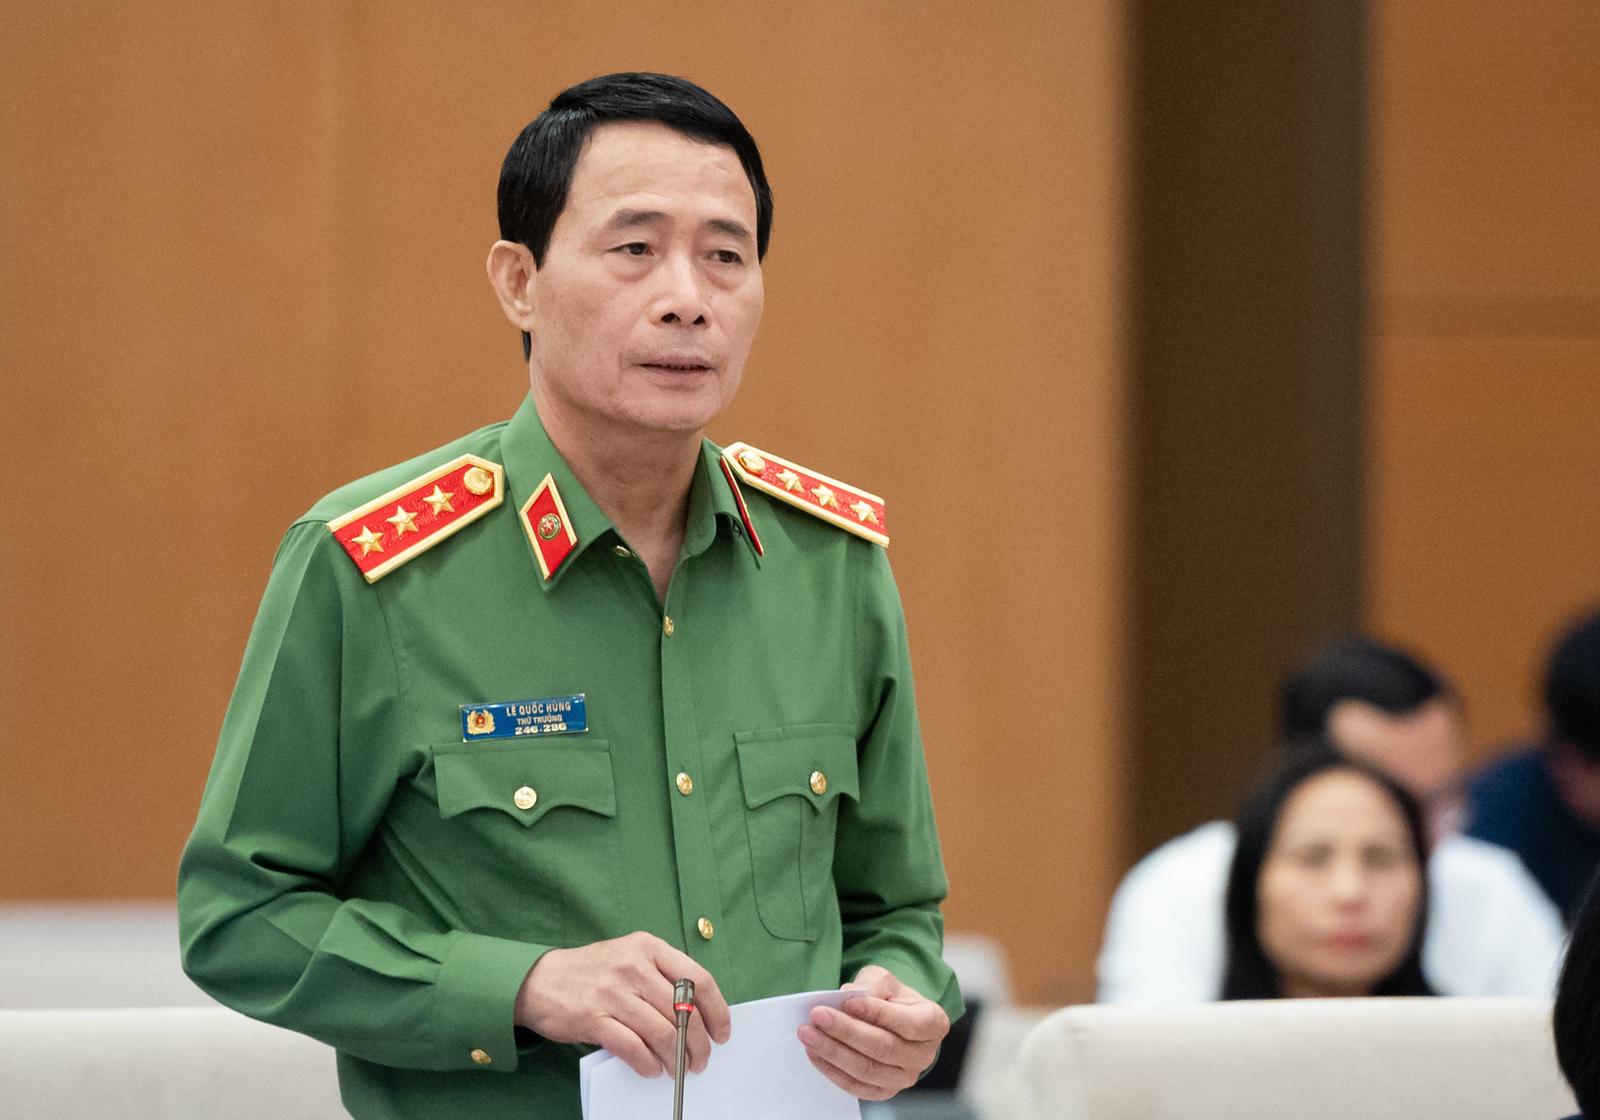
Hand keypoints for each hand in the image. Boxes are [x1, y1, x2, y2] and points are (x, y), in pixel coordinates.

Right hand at [514, 931, 730, 1077]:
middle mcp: (633, 966)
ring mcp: (613, 991)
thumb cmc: (592, 971)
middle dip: (698, 1043)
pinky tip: (652, 1069)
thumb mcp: (629, 956)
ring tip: (678, 1069)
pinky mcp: (594, 1018)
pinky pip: (633, 1048)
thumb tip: (696, 1014)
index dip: (717, 1010)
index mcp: (648, 947)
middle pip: (683, 1011)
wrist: (539, 980)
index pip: (698, 978)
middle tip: (701, 1059)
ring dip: (675, 1058)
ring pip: (661, 1032)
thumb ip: (661, 976)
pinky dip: (648, 1064)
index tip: (722, 1032)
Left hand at [797, 964, 949, 1099]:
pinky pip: (856, 1086)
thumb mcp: (885, 980)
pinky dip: (832, 1070)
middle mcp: (923, 1055)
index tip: (846, 1002)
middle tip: (817, 1016)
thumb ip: (870, 985)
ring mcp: (904, 1077)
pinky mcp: (884, 1091)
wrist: (892, 1020)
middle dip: (846, 1031)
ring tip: (808, 1034)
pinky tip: (814, 1052)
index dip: (877, 1013)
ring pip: (867, 1069)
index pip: (906, 1022)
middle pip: (883, 1048)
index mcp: (933, 1023)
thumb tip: (846, 997)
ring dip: (833, 1052)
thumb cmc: (890, 997)